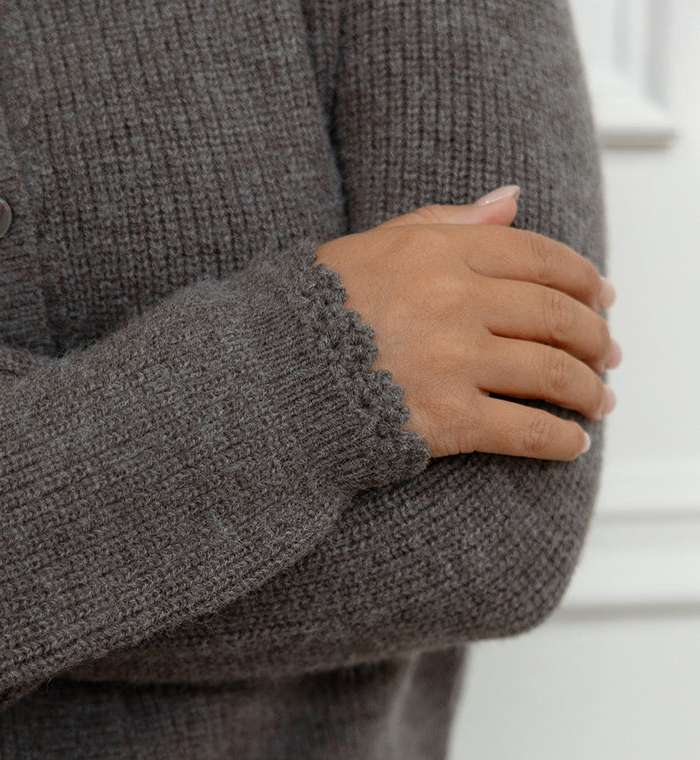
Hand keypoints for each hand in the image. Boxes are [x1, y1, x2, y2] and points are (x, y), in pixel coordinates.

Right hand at [315, 186, 620, 460]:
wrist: (267, 379)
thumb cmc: (313, 314)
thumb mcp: (374, 245)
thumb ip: (446, 222)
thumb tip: (511, 200)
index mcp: (441, 252)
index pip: (540, 259)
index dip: (583, 279)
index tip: (602, 297)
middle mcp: (456, 301)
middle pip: (556, 316)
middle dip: (595, 338)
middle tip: (608, 354)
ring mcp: (454, 361)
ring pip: (551, 372)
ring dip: (587, 390)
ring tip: (598, 402)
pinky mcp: (447, 419)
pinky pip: (524, 429)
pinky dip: (558, 439)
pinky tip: (572, 444)